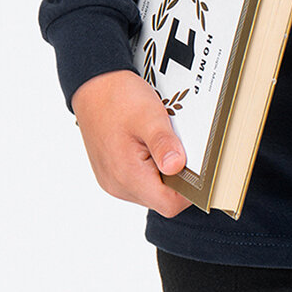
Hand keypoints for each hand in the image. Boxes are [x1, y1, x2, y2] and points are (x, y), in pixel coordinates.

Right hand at [70, 70, 193, 217]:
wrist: (92, 86)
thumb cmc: (117, 98)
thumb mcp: (148, 116)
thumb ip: (163, 143)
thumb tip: (178, 167)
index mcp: (127, 176)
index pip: (169, 204)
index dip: (189, 191)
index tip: (199, 169)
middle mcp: (118, 185)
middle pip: (161, 198)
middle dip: (176, 177)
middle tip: (179, 146)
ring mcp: (113, 181)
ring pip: (151, 189)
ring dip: (163, 170)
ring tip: (161, 141)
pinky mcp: (112, 173)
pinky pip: (139, 179)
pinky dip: (150, 166)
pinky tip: (149, 143)